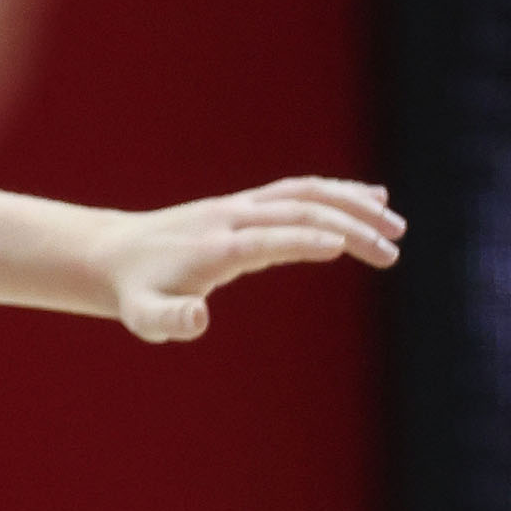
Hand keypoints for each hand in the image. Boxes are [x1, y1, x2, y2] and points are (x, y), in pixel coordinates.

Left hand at [93, 176, 400, 342]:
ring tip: (395, 227)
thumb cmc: (135, 295)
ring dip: (355, 205)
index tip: (346, 248)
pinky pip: (299, 190)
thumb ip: (169, 320)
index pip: (269, 237)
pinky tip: (373, 199)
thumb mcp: (144, 317)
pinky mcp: (248, 203)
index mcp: (216, 247)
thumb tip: (200, 319)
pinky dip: (338, 192)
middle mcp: (233, 217)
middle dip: (350, 226)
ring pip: (307, 193)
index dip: (306, 239)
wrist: (115, 256)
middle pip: (300, 209)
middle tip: (392, 250)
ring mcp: (243, 205)